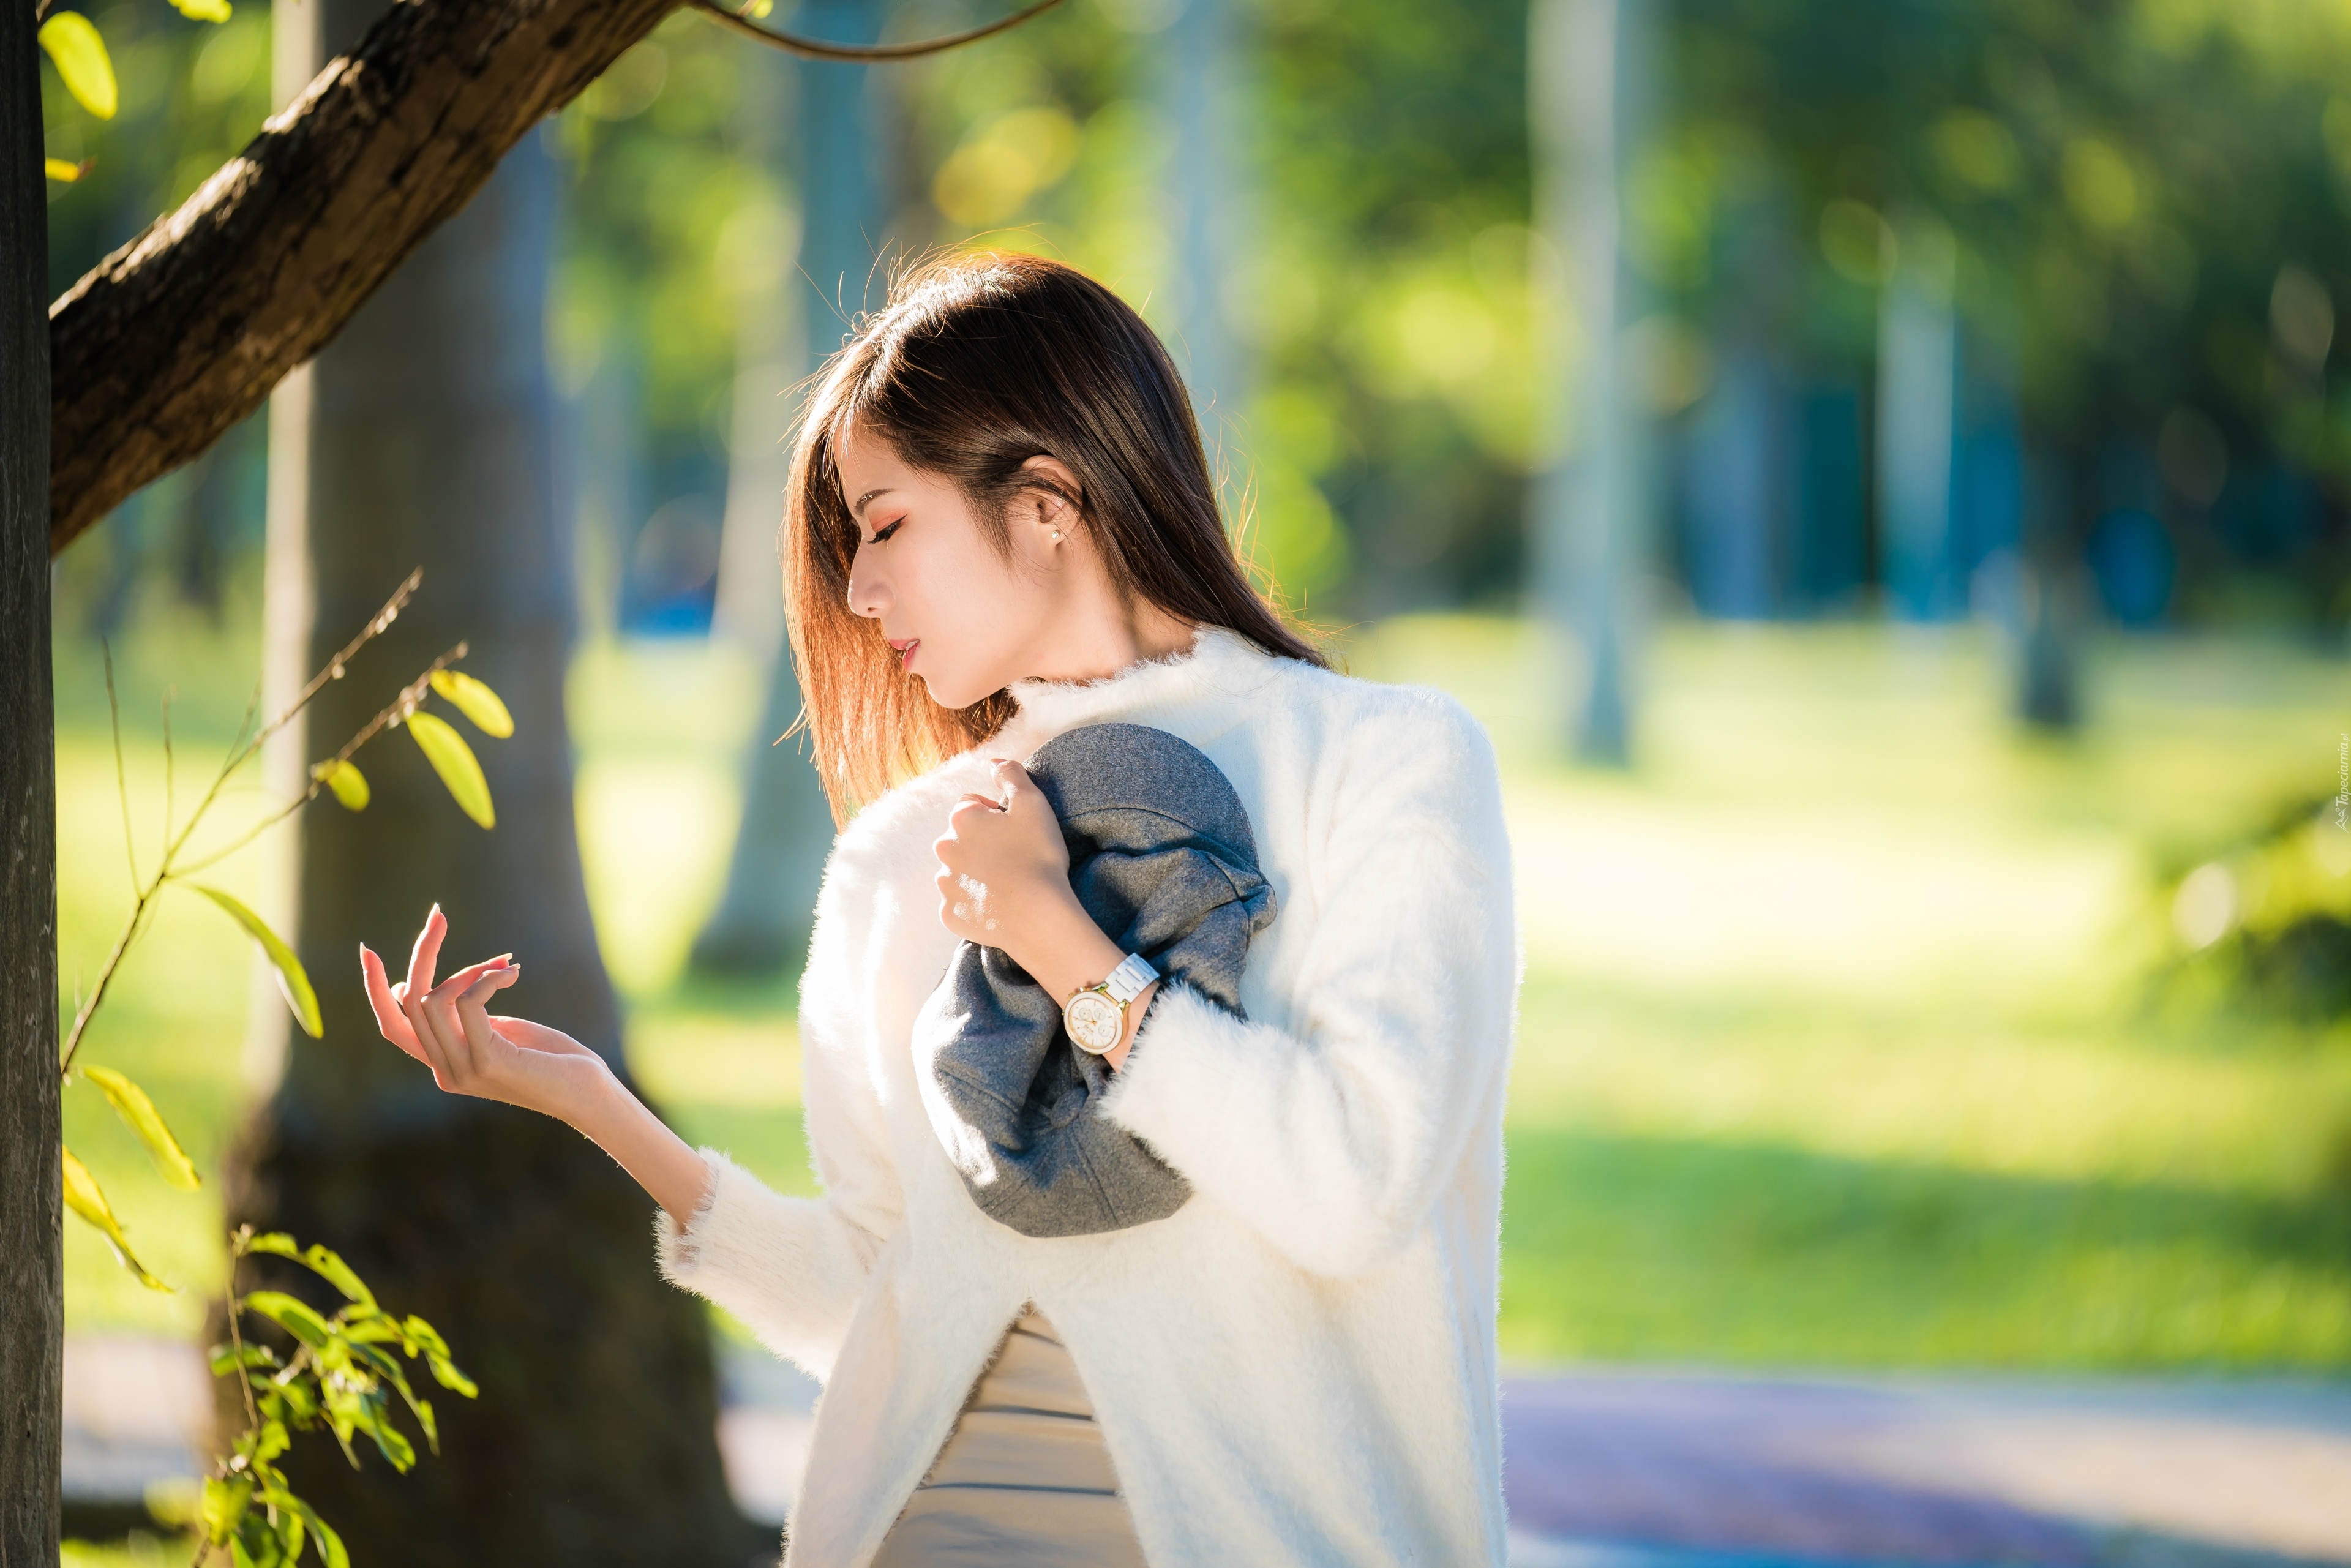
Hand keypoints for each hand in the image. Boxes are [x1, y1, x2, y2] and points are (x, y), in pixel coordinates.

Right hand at [361, 904, 609, 1120]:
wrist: (589, 1095)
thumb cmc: (553, 1059)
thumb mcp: (501, 1033)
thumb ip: (468, 1017)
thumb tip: (439, 987)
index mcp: (443, 1064)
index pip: (392, 1025)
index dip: (375, 989)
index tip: (368, 950)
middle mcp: (444, 1071)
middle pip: (410, 1001)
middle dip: (423, 952)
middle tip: (438, 916)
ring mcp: (462, 1069)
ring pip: (432, 999)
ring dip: (468, 968)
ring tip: (504, 966)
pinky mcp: (487, 1060)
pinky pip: (467, 1002)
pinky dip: (488, 977)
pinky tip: (513, 973)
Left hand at [934, 759, 1080, 961]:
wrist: (1040, 916)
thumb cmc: (1038, 855)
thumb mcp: (1033, 803)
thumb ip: (1010, 774)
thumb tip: (993, 761)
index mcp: (960, 819)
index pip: (970, 804)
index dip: (996, 814)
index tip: (1017, 830)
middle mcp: (944, 850)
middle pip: (962, 838)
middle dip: (982, 842)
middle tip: (1015, 856)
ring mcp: (945, 885)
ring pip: (959, 870)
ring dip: (977, 872)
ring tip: (1009, 881)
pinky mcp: (951, 915)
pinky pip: (961, 903)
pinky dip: (976, 902)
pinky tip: (999, 904)